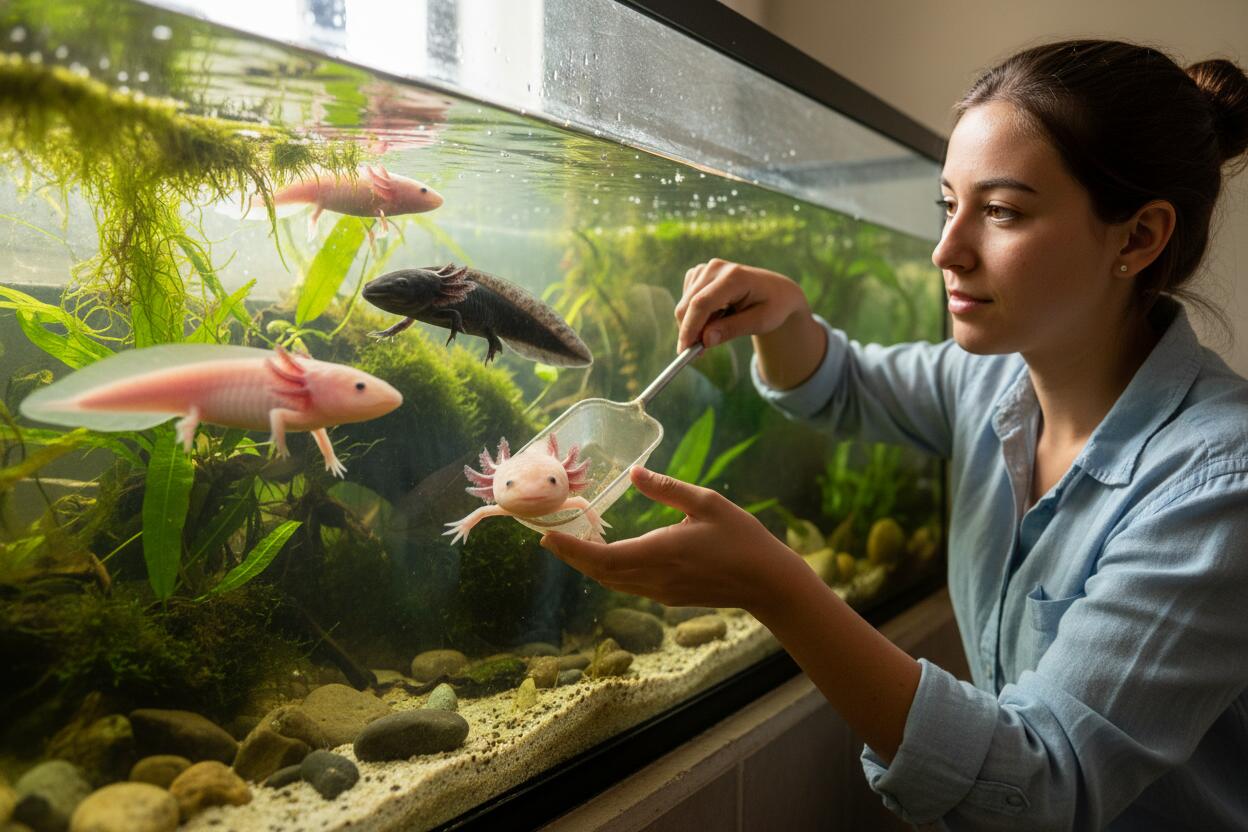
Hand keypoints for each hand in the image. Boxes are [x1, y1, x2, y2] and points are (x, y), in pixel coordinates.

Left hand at [540, 466, 805, 612]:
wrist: (767, 583)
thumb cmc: (741, 539)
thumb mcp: (706, 503)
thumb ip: (667, 489)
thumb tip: (634, 473)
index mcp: (659, 552)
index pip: (601, 556)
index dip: (570, 548)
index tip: (546, 536)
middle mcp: (653, 577)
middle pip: (599, 572)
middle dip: (571, 556)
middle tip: (548, 539)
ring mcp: (661, 591)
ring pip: (612, 582)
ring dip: (589, 565)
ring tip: (571, 545)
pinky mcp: (669, 597)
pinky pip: (628, 585)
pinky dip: (609, 571)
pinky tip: (607, 556)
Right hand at [675, 258, 809, 351]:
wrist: (776, 290)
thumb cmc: (773, 305)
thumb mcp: (760, 322)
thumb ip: (732, 329)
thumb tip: (705, 340)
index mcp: (735, 277)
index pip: (702, 303)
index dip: (690, 327)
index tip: (684, 350)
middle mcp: (716, 268)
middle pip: (689, 304)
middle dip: (689, 331)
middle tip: (699, 353)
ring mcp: (706, 269)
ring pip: (685, 304)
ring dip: (693, 324)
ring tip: (718, 330)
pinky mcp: (699, 274)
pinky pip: (686, 300)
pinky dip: (694, 315)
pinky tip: (714, 317)